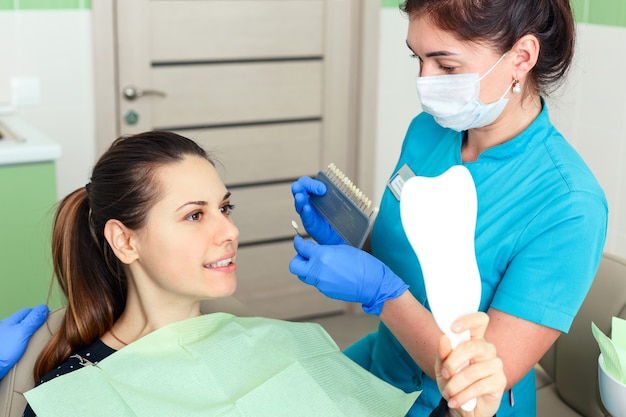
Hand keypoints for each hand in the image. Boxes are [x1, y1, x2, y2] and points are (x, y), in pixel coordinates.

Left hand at [0, 305, 48, 378]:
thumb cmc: (4, 351)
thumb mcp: (22, 332)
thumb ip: (33, 320)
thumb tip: (43, 308)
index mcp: (9, 321)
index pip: (28, 311)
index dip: (39, 312)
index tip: (49, 317)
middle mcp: (5, 328)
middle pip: (24, 321)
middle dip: (35, 323)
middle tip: (45, 329)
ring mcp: (5, 339)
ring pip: (20, 332)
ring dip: (29, 334)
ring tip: (38, 339)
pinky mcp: (5, 349)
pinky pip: (18, 342)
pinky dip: (24, 343)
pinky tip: (27, 348)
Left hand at [289, 236, 408, 314]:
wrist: (373, 284)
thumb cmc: (363, 264)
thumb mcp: (343, 249)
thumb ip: (325, 249)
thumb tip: (315, 250)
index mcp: (322, 256)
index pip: (301, 248)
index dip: (298, 243)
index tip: (298, 241)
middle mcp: (318, 271)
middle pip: (294, 266)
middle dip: (298, 258)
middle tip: (305, 254)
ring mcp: (320, 283)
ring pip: (304, 275)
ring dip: (307, 268)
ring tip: (318, 264)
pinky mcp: (325, 291)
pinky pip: (315, 282)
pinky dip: (318, 276)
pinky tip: (330, 273)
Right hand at [291, 176, 345, 244]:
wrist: (342, 231)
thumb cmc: (339, 214)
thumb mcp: (338, 200)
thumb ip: (334, 192)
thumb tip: (333, 187)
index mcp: (314, 192)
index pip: (306, 182)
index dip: (312, 183)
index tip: (323, 189)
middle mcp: (308, 200)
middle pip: (298, 189)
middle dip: (299, 187)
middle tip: (301, 188)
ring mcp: (307, 212)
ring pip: (299, 204)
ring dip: (299, 199)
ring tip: (300, 196)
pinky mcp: (310, 224)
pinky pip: (306, 217)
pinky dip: (306, 212)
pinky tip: (307, 208)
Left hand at [435, 312, 504, 416]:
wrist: (463, 407)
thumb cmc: (454, 382)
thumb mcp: (442, 368)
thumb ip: (443, 354)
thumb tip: (444, 338)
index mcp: (474, 340)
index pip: (480, 321)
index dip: (469, 320)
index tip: (453, 328)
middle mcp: (487, 349)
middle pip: (473, 346)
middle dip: (453, 361)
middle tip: (445, 373)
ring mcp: (496, 365)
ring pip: (474, 370)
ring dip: (456, 384)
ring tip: (448, 392)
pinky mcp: (500, 382)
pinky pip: (479, 386)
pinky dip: (463, 395)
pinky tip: (455, 400)